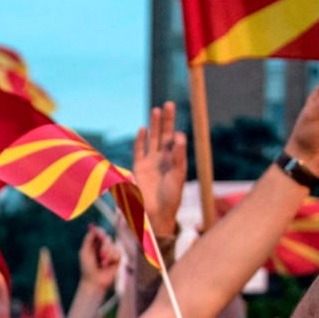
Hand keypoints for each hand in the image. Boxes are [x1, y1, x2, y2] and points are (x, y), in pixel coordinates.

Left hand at [78, 226, 121, 286]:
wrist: (94, 281)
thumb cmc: (87, 267)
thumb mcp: (84, 252)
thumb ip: (88, 239)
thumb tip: (93, 228)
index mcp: (94, 244)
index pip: (99, 233)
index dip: (100, 232)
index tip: (99, 233)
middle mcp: (103, 247)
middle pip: (106, 237)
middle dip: (104, 244)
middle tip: (100, 254)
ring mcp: (110, 253)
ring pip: (112, 245)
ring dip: (107, 253)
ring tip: (102, 263)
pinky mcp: (117, 259)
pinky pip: (117, 253)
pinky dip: (112, 258)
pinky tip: (107, 265)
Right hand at [133, 101, 187, 238]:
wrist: (156, 213)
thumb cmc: (171, 197)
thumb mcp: (178, 176)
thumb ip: (178, 157)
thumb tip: (179, 137)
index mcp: (174, 160)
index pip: (174, 140)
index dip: (175, 129)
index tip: (176, 121)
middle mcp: (163, 159)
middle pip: (163, 135)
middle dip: (166, 120)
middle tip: (169, 104)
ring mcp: (150, 162)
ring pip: (152, 139)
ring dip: (154, 125)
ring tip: (157, 110)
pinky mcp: (139, 168)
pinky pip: (139, 150)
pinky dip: (140, 140)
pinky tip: (143, 128)